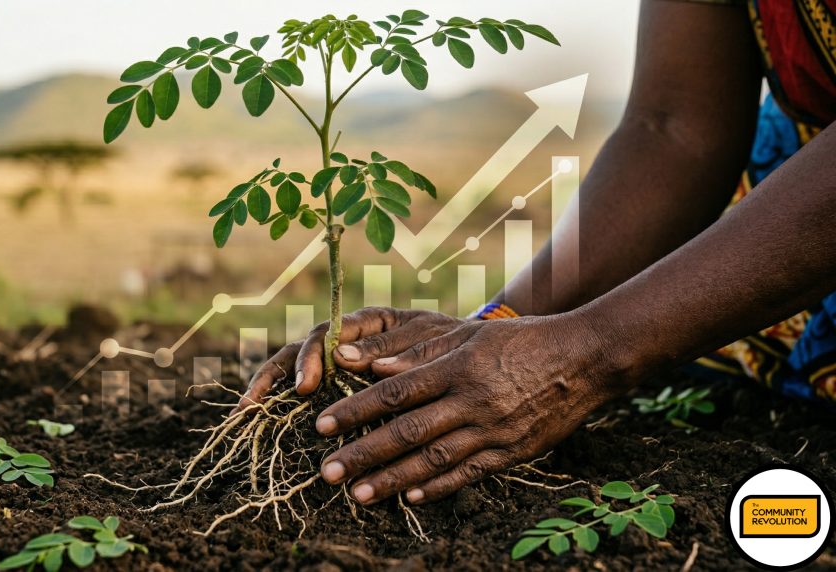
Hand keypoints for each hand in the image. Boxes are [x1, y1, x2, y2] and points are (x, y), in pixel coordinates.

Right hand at [236, 307, 464, 410]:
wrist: (474, 356)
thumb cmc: (452, 343)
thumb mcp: (428, 340)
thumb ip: (392, 347)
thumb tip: (344, 357)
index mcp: (367, 322)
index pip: (327, 334)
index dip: (311, 359)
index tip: (305, 387)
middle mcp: (347, 339)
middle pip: (301, 350)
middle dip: (277, 375)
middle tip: (257, 405)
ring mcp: (341, 362)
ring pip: (296, 369)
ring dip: (271, 389)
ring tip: (247, 413)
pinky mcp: (341, 384)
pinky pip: (309, 392)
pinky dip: (285, 405)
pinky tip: (266, 425)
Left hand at [314, 314, 622, 504]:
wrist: (583, 360)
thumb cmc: (518, 342)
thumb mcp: (467, 334)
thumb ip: (417, 352)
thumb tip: (366, 364)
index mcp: (456, 367)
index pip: (395, 392)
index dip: (356, 410)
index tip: (322, 425)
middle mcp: (471, 401)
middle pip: (407, 432)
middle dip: (363, 454)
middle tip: (326, 473)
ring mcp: (493, 430)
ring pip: (433, 459)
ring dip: (392, 479)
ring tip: (358, 494)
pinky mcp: (512, 452)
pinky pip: (469, 474)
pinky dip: (438, 487)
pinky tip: (410, 498)